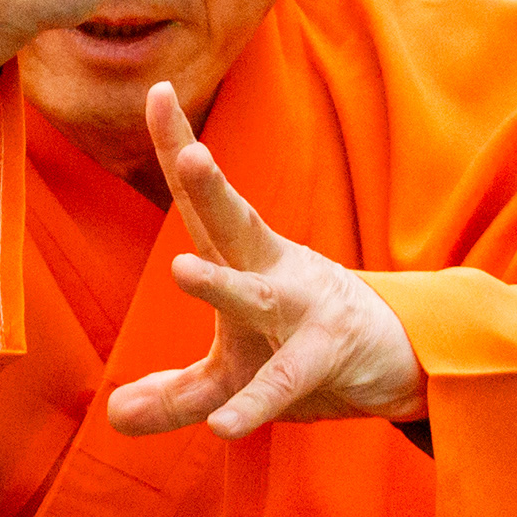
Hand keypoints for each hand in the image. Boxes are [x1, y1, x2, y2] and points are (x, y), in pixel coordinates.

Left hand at [106, 84, 425, 439]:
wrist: (401, 368)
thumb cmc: (307, 352)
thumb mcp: (231, 376)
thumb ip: (175, 395)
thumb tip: (115, 415)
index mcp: (244, 258)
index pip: (202, 200)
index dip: (178, 146)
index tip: (158, 90)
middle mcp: (272, 271)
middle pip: (234, 222)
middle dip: (210, 187)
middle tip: (191, 151)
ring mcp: (302, 309)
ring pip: (258, 294)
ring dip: (221, 285)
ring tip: (181, 271)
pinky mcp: (326, 354)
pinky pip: (284, 380)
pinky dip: (254, 402)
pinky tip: (224, 426)